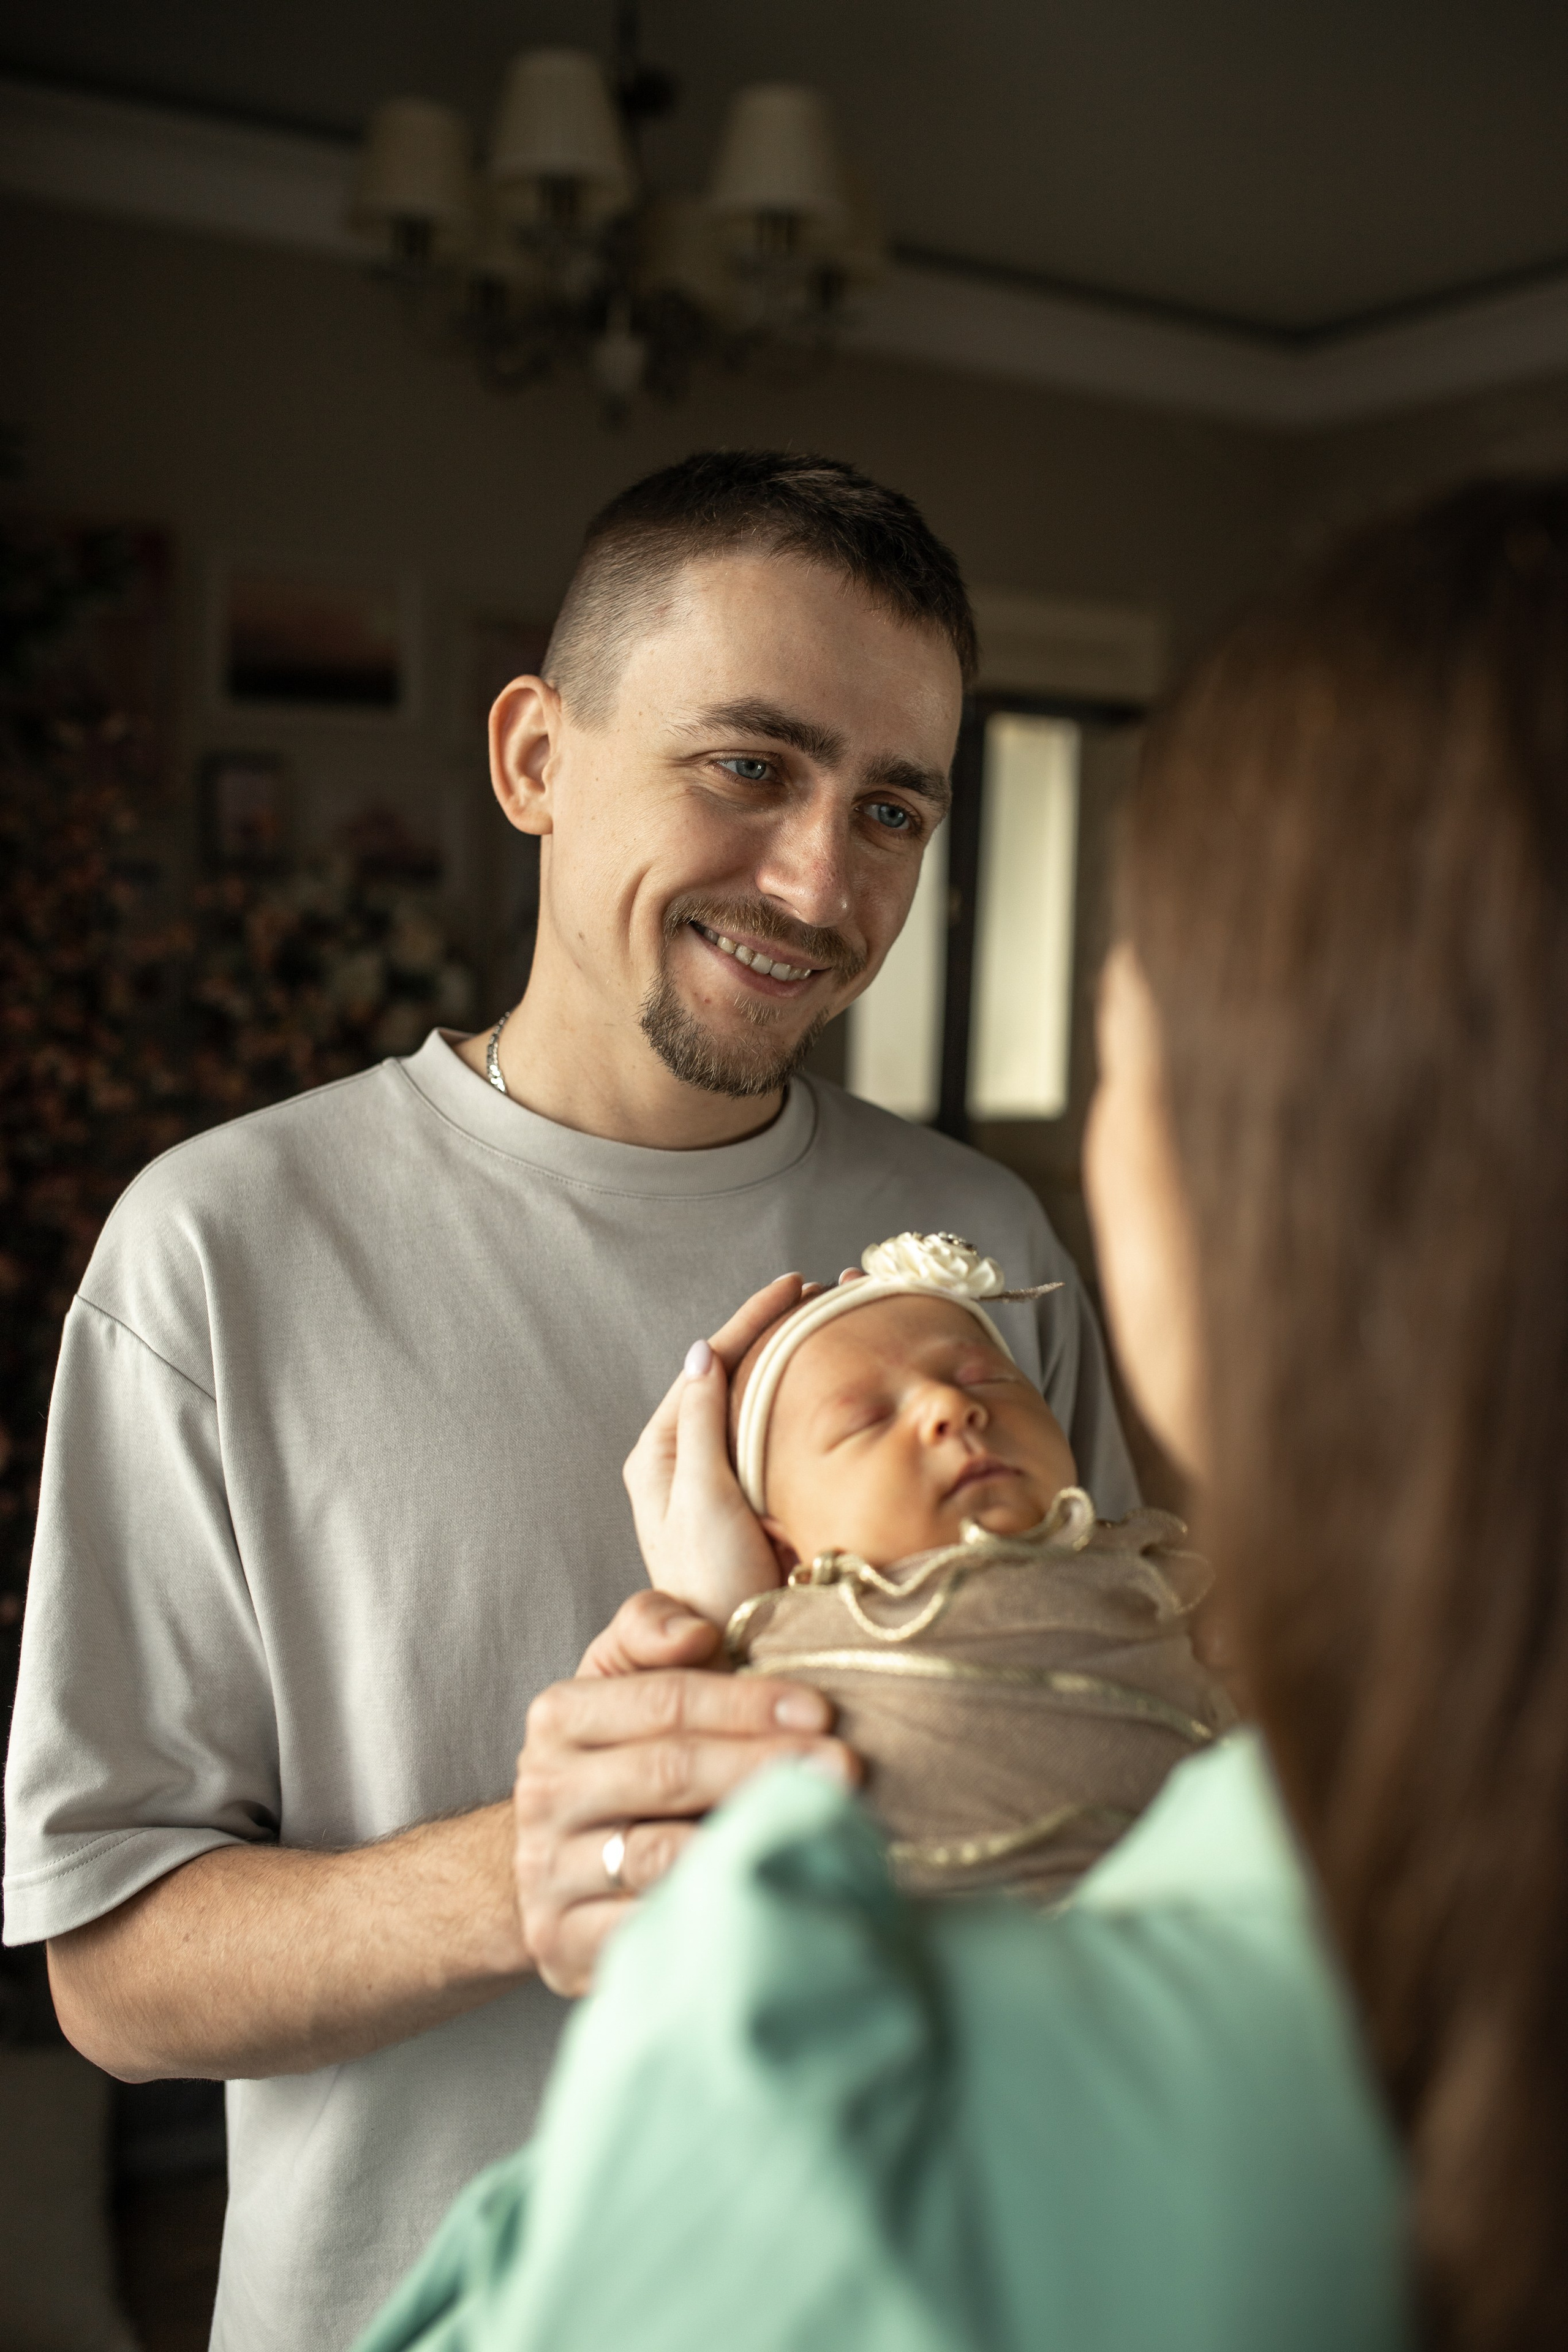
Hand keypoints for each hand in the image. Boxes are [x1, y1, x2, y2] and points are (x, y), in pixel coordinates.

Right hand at [511, 1588, 856, 1995]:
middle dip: (762, 1765)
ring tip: (819, 1829)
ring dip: (746, 1839)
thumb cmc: (620, 1751)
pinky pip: (646, 1930)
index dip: (745, 1704)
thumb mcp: (623, 1674)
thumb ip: (652, 1626)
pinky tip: (770, 1897)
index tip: (821, 1711)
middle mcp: (545, 1791)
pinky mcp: (563, 1944)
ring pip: (658, 1856)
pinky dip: (711, 1912)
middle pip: (666, 1772)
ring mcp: (549, 1873)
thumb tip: (696, 1632)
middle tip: (844, 1768)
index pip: (664, 1702)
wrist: (558, 1857)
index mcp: (559, 1715)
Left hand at [623, 1271, 816, 1618]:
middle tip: (832, 1293)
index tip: (795, 1285)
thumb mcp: (700, 1499)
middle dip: (782, 1331)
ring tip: (841, 1323)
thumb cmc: (709, 1584)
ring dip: (799, 1363)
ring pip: (763, 1405)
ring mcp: (726, 1480)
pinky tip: (842, 1388)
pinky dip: (810, 1406)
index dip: (753, 1320)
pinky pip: (783, 1439)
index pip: (711, 1364)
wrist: (732, 1656)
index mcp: (662, 1452)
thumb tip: (704, 1352)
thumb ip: (700, 1426)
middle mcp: (690, 1459)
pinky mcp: (759, 1502)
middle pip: (737, 1376)